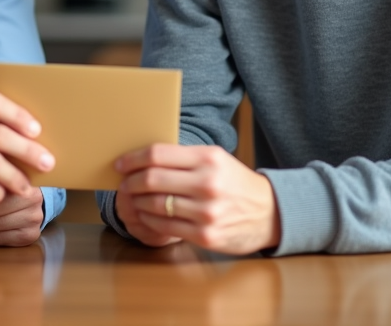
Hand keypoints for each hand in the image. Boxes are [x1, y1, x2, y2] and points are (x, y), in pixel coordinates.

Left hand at [115, 144, 280, 254]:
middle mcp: (207, 184)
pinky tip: (146, 214)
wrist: (269, 213)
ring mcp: (206, 212)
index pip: (158, 155)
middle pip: (152, 179)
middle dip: (131, 181)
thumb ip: (185, 157)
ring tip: (133, 198)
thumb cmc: (236, 183)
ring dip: (137, 202)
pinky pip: (166, 226)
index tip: (121, 163)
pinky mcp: (205, 235)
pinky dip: (150, 219)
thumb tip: (144, 157)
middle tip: (124, 182)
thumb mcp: (217, 160)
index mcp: (208, 159)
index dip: (133, 158)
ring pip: (156, 205)